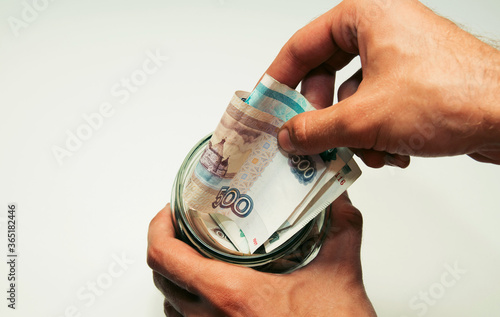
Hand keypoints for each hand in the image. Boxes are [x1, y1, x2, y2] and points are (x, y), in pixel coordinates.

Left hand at [147, 193, 375, 316]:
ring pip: (171, 304)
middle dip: (168, 244)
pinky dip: (187, 301)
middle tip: (185, 225)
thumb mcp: (339, 275)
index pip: (165, 256)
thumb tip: (338, 198)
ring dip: (176, 275)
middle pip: (162, 276)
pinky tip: (210, 288)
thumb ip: (341, 227)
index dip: (157, 227)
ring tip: (195, 253)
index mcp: (231, 294)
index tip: (170, 211)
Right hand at [266, 0, 499, 166]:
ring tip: (363, 151)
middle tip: (307, 138)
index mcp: (365, 14)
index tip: (265, 104)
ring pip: (350, 96)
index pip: (301, 45)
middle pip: (326, 73)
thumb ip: (315, 128)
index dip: (278, 79)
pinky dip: (374, 133)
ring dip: (351, 131)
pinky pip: (374, 105)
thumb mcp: (364, 118)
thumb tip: (288, 135)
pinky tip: (390, 151)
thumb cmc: (453, 96)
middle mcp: (382, 27)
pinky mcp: (412, 79)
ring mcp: (399, 53)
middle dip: (321, 114)